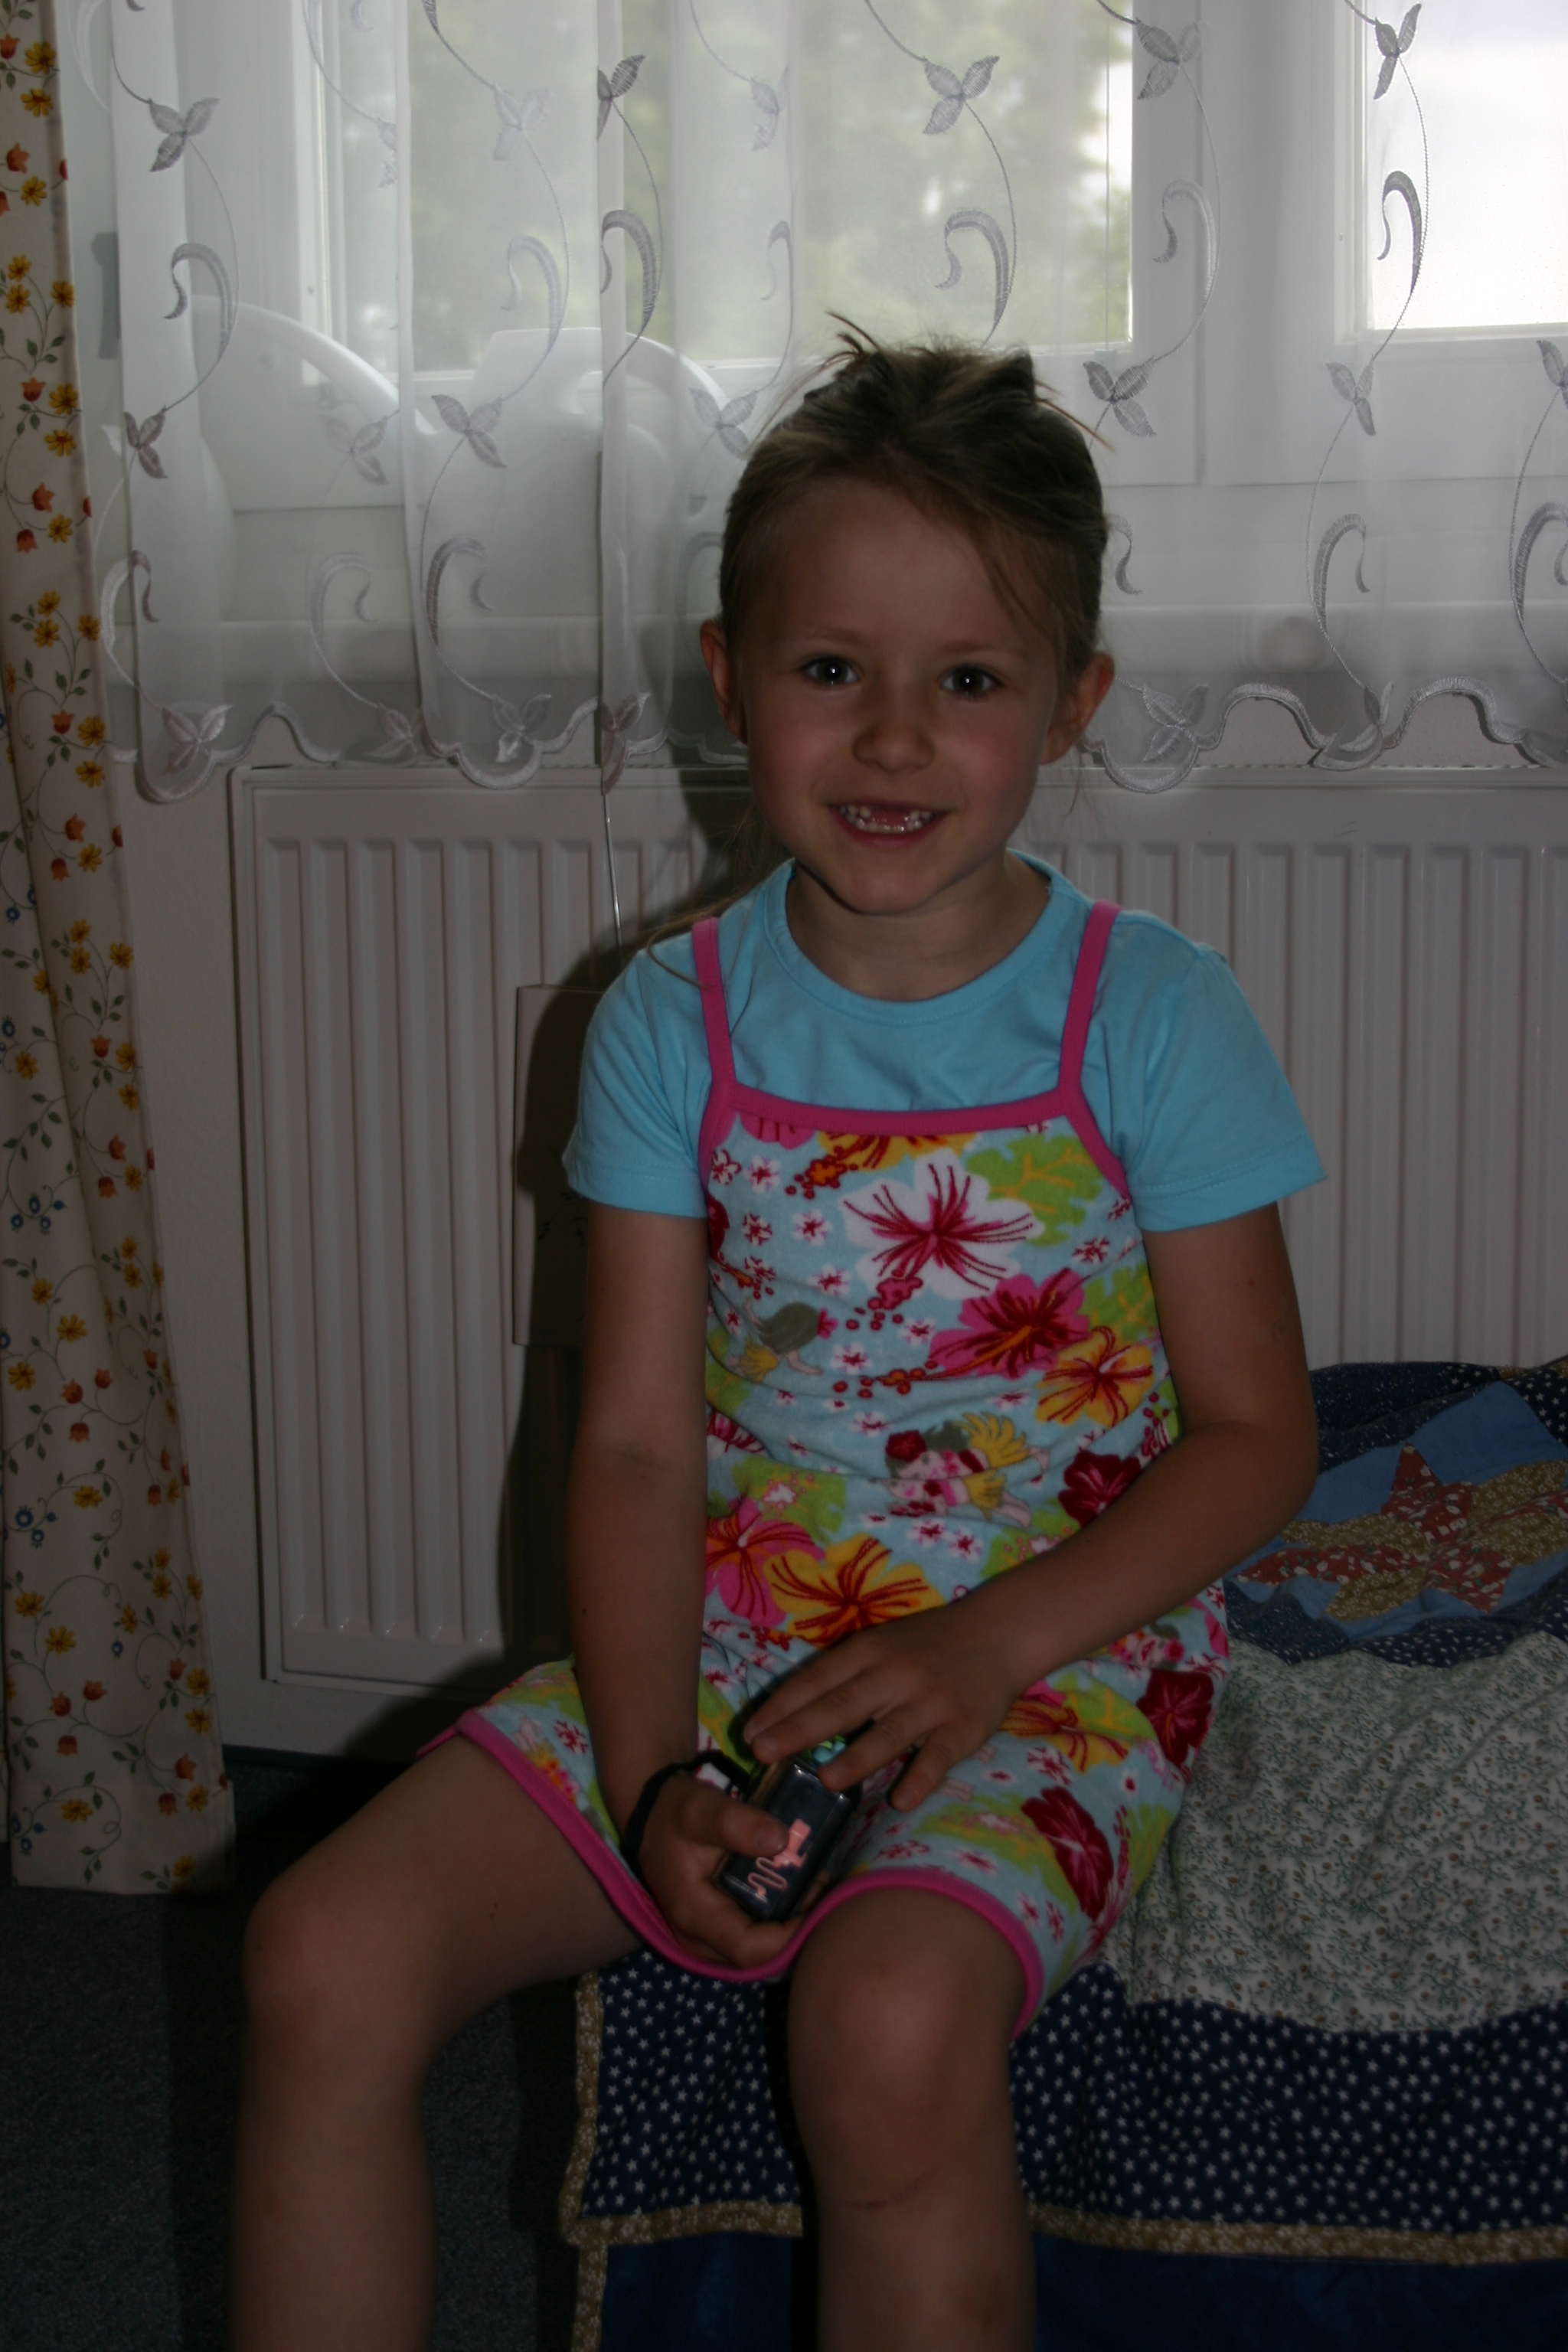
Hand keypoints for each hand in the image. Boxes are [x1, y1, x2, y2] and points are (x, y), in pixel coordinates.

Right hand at [637, 1772, 801, 1967]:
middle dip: (797, 1927)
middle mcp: (698, 1939)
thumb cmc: (675, 1814)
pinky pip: (753, 1936)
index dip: (791, 1934)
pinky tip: (797, 1889)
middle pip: (760, 1955)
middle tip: (823, 1887)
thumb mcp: (699, 1808)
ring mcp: (707, 1939)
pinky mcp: (715, 1930)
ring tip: (814, 1885)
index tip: (819, 1898)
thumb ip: (735, 1823)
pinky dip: (778, 1918)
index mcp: (693, 1915)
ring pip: (760, 1949)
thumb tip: (781, 1839)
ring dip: (790, 1923)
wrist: (652, 1818)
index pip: (750, 1949)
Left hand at [746, 1596, 1017, 1813]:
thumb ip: (844, 1677)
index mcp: (868, 1651)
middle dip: (800, 1729)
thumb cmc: (926, 1644)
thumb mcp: (881, 1645)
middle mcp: (895, 1673)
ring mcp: (931, 1701)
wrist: (997, 1632)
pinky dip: (921, 1778)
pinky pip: (939, 1756)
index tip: (749, 1734)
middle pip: (843, 1704)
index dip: (781, 1706)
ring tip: (826, 1780)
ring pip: (889, 1731)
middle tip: (764, 1753)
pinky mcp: (964, 1727)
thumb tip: (791, 1718)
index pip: (817, 1680)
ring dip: (857, 1757)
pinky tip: (902, 1801)